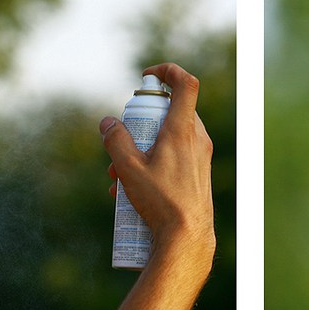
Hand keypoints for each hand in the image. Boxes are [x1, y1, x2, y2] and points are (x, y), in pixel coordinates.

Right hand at [99, 62, 216, 309]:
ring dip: (142, 148)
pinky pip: (175, 157)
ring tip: (117, 174)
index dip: (167, 71)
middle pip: (170, 112)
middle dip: (140, 122)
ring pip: (169, 137)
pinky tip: (130, 190)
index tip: (147, 77)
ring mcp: (200, 157)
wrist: (188, 238)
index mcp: (182, 130)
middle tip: (121, 141)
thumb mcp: (128, 168)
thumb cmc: (161, 202)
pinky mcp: (199, 174)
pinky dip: (153, 162)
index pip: (185, 83)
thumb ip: (115, 140)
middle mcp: (197, 139)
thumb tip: (107, 122)